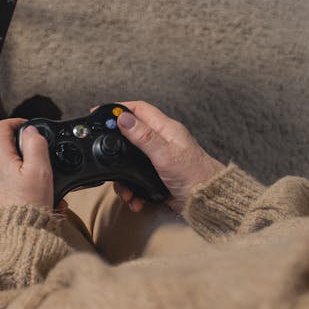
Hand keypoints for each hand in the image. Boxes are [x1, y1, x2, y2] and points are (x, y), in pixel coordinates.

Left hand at [0, 117, 54, 213]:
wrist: (13, 239)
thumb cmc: (27, 207)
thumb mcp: (40, 170)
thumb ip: (35, 145)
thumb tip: (30, 130)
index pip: (0, 128)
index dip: (16, 123)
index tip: (29, 128)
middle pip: (5, 151)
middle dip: (26, 155)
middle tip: (44, 165)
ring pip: (7, 170)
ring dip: (26, 175)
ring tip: (45, 189)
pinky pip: (5, 187)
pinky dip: (21, 188)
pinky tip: (36, 200)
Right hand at [108, 101, 224, 213]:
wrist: (207, 200)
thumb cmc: (194, 175)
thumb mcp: (164, 153)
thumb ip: (143, 136)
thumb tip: (123, 118)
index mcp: (166, 129)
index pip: (139, 109)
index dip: (119, 108)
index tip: (101, 112)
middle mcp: (161, 141)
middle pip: (131, 134)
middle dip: (116, 144)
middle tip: (103, 150)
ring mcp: (159, 158)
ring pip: (130, 159)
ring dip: (122, 174)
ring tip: (124, 188)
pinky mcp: (157, 175)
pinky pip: (135, 178)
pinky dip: (131, 188)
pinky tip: (134, 197)